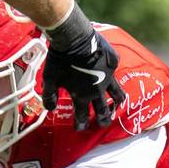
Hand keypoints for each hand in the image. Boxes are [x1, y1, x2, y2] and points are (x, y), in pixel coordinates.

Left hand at [42, 7, 125, 129]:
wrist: (74, 39)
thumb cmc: (59, 60)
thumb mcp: (50, 80)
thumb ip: (50, 96)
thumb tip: (49, 109)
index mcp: (82, 95)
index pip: (82, 114)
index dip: (81, 123)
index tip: (81, 128)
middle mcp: (98, 89)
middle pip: (103, 108)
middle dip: (103, 119)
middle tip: (103, 124)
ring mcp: (108, 76)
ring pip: (116, 92)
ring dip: (117, 101)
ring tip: (118, 105)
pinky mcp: (112, 63)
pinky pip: (114, 71)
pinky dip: (112, 75)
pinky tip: (111, 75)